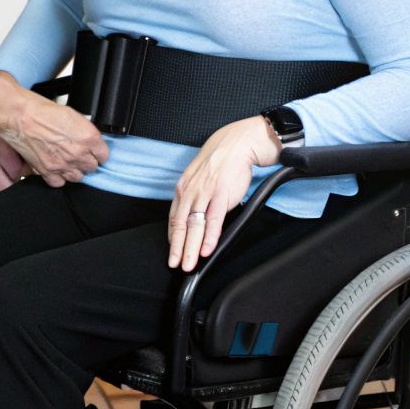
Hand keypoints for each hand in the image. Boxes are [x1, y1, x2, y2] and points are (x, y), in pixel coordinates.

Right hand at [0, 90, 109, 187]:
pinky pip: (60, 182)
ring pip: (78, 177)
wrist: (20, 116)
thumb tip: (88, 140)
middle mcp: (79, 153)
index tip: (92, 151)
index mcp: (89, 138)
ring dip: (73, 170)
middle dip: (85, 161)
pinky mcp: (48, 171)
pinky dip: (58, 177)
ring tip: (65, 160)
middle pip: (92, 167)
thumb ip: (84, 131)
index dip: (97, 152)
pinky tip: (55, 167)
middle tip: (76, 153)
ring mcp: (64, 165)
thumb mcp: (72, 115)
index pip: (104, 156)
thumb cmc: (42, 111)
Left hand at [167, 116, 282, 271]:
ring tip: (189, 264)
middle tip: (175, 264)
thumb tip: (196, 214)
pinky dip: (210, 238)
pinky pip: (214, 221)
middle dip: (177, 248)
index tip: (172, 251)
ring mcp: (205, 194)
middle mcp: (191, 192)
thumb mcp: (200, 178)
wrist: (237, 144)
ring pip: (195, 227)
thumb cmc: (221, 161)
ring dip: (191, 248)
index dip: (172, 237)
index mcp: (184, 188)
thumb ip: (196, 196)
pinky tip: (207, 250)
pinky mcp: (222, 196)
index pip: (174, 217)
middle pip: (181, 225)